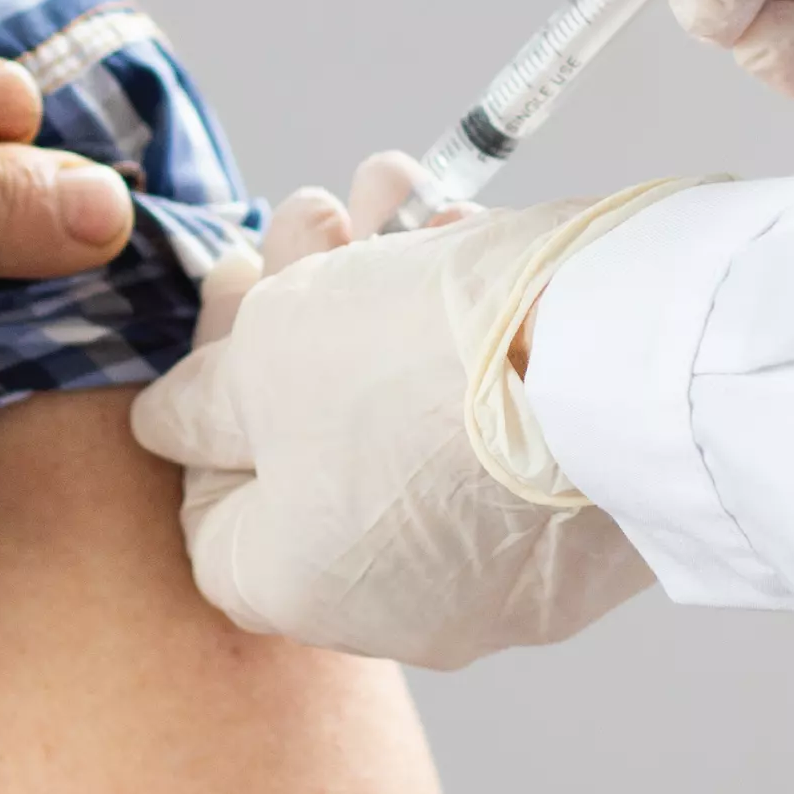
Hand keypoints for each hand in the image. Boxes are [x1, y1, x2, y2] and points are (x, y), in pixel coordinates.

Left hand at [131, 163, 676, 669]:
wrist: (622, 365)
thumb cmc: (407, 368)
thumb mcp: (259, 364)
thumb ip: (198, 402)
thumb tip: (172, 425)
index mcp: (299, 588)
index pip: (211, 502)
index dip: (207, 389)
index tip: (235, 284)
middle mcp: (402, 605)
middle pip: (311, 437)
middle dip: (302, 304)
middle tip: (314, 212)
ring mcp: (499, 566)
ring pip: (405, 405)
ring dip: (384, 286)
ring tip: (390, 188)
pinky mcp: (579, 514)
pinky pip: (495, 413)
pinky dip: (469, 321)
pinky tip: (460, 225)